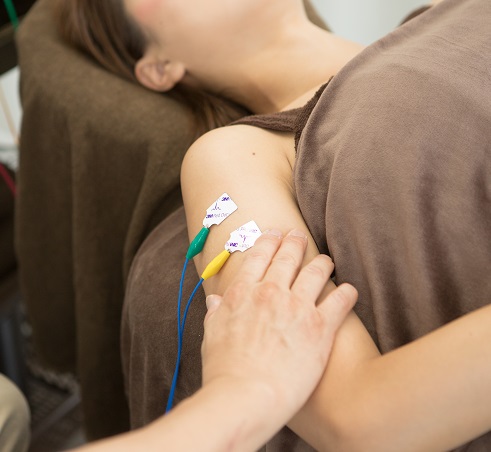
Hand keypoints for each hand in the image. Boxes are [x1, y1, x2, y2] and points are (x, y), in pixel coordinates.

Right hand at [201, 229, 356, 417]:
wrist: (247, 397)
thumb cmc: (225, 372)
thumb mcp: (212, 337)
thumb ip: (216, 314)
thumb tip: (214, 300)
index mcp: (243, 293)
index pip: (258, 256)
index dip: (268, 241)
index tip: (274, 233)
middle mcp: (271, 292)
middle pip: (288, 257)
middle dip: (296, 242)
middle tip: (301, 235)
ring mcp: (297, 307)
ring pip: (316, 272)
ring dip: (322, 262)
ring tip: (326, 260)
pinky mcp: (320, 327)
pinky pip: (340, 301)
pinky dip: (347, 293)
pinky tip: (350, 291)